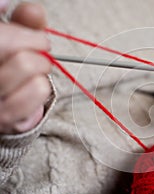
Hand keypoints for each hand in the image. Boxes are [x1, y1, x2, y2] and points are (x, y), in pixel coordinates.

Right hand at [0, 2, 50, 133]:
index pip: (3, 38)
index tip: (38, 38)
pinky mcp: (4, 118)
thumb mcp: (12, 39)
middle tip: (42, 51)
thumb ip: (23, 23)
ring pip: (27, 66)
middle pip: (13, 47)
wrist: (4, 101)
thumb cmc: (8, 63)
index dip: (26, 34)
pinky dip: (44, 86)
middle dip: (37, 46)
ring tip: (38, 70)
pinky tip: (36, 86)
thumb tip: (34, 10)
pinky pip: (37, 92)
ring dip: (42, 67)